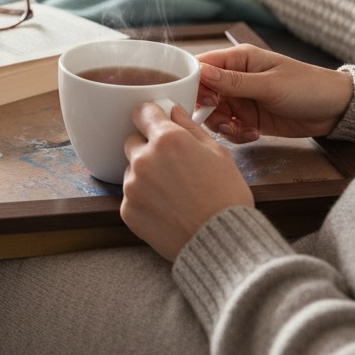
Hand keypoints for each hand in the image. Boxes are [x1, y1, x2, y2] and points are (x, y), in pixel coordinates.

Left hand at [121, 102, 252, 260]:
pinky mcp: (127, 210)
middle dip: (148, 148)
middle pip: (133, 142)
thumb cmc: (226, 197)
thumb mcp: (218, 153)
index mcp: (167, 139)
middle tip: (172, 165)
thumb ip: (190, 128)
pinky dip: (144, 199)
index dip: (151, 117)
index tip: (155, 123)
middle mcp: (144, 159)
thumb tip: (174, 111)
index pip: (142, 113)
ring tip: (173, 192)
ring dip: (145, 175)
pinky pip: (131, 195)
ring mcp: (132, 186)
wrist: (221, 243)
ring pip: (131, 170)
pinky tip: (167, 208)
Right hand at [196, 44, 353, 143]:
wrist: (335, 110)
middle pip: (202, 93)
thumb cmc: (307, 87)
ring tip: (239, 130)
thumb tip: (200, 72)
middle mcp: (235, 78)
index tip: (197, 101)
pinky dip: (235, 134)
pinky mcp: (248, 118)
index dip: (192, 83)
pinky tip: (252, 134)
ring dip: (221, 125)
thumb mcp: (269, 85)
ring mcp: (241, 99)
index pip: (201, 66)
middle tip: (222, 120)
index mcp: (238, 60)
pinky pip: (229, 127)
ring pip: (213, 113)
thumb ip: (233, 82)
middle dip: (207, 110)